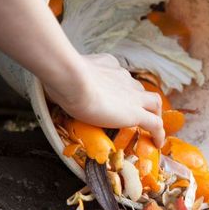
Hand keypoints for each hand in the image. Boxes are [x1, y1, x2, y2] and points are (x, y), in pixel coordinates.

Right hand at [44, 53, 164, 146]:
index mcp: (108, 66)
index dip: (121, 88)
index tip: (116, 97)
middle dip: (140, 101)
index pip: (120, 76)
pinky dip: (159, 134)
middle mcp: (124, 78)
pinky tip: (158, 143)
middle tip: (135, 115)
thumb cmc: (61, 76)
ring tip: (151, 130)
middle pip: (139, 89)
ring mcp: (132, 96)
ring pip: (154, 103)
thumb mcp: (63, 74)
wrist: (71, 79)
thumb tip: (49, 88)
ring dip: (155, 115)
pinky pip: (156, 124)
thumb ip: (63, 80)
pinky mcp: (135, 113)